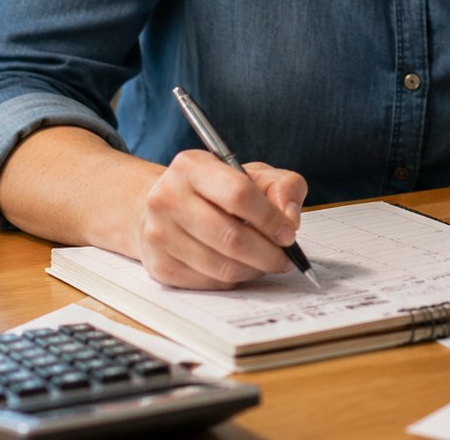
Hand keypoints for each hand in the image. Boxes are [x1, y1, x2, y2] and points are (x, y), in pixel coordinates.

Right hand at [134, 151, 308, 288]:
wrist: (166, 206)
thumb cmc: (217, 189)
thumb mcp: (254, 174)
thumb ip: (283, 187)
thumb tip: (289, 220)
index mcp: (192, 166)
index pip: (239, 195)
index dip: (270, 219)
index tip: (288, 233)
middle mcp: (168, 198)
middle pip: (231, 237)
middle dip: (268, 253)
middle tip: (285, 258)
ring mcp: (159, 235)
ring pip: (221, 266)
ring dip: (254, 269)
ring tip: (267, 262)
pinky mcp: (160, 266)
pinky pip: (209, 283)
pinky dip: (234, 280)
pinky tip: (241, 267)